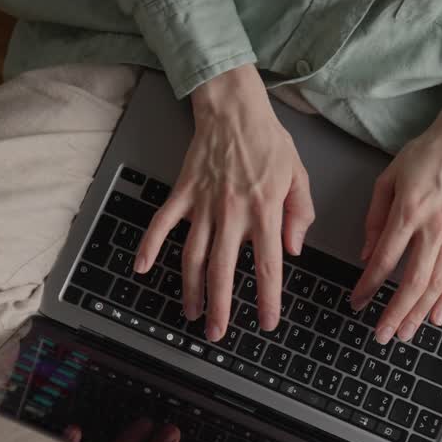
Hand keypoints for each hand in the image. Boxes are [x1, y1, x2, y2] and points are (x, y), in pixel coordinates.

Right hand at [134, 65, 314, 340]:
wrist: (234, 108)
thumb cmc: (268, 141)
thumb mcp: (299, 175)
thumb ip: (300, 214)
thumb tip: (293, 250)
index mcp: (265, 211)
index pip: (267, 265)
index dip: (267, 299)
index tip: (267, 322)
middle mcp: (232, 212)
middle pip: (223, 270)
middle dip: (222, 306)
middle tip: (219, 333)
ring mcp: (204, 203)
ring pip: (192, 255)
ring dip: (190, 288)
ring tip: (192, 312)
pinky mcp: (183, 192)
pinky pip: (162, 223)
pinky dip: (149, 245)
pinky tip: (141, 268)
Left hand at [351, 24, 441, 343]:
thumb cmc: (425, 156)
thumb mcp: (387, 179)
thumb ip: (374, 219)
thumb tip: (367, 256)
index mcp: (408, 211)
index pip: (385, 259)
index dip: (368, 285)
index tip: (357, 302)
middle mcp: (434, 228)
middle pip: (413, 282)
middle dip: (395, 313)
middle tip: (381, 335)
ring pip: (437, 285)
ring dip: (419, 313)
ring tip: (404, 333)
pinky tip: (436, 317)